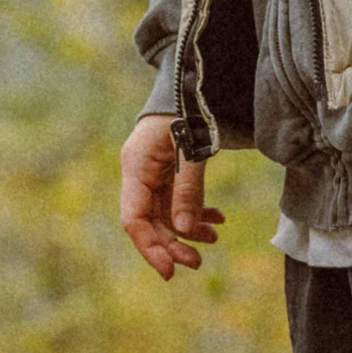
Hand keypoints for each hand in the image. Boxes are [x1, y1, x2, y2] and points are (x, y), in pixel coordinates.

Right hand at [120, 113, 219, 279]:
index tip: (170, 271)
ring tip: (214, 237)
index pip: (134, 218)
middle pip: (148, 221)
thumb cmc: (189, 109)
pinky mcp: (167, 170)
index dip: (149, 247)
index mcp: (135, 166)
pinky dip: (196, 210)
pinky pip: (176, 200)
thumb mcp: (192, 149)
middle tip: (197, 262)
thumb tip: (185, 231)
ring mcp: (152, 172)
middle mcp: (139, 173)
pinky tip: (217, 218)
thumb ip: (188, 190)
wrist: (193, 81)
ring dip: (187, 229)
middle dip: (172, 244)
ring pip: (165, 214)